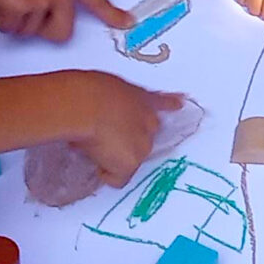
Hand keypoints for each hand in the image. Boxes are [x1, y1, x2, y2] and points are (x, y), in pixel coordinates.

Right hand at [0, 0, 127, 43]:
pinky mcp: (18, 7)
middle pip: (60, 33)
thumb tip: (45, 6)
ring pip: (28, 31)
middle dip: (42, 30)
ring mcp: (42, 0)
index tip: (127, 22)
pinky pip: (8, 26)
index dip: (112, 15)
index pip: (97, 0)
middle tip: (24, 11)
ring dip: (14, 18)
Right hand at [68, 76, 190, 188]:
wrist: (86, 107)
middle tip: (104, 137)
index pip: (163, 102)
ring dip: (115, 157)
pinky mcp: (130, 164)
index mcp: (144, 99)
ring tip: (93, 146)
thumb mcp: (108, 86)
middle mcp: (150, 122)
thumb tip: (107, 108)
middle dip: (127, 140)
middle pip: (145, 138)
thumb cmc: (88, 90)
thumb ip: (117, 97)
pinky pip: (118, 178)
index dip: (169, 105)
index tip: (178, 104)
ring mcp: (142, 146)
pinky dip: (107, 174)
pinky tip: (95, 163)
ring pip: (132, 158)